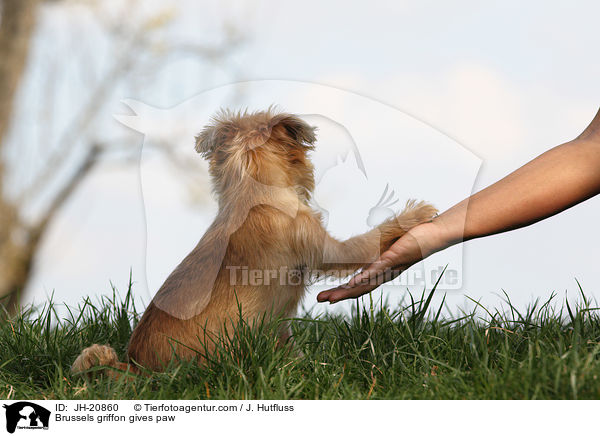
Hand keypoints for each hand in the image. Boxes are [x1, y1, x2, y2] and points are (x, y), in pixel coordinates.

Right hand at [317, 220, 447, 303]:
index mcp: (381, 271)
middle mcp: (383, 274)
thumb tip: (370, 242)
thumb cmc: (414, 238)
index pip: (359, 285)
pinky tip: (351, 284)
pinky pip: (375, 271)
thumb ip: (380, 245)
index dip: (343, 291)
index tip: (327, 296)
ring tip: (330, 297)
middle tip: (319, 300)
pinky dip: (362, 278)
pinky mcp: (393, 259)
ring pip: (364, 284)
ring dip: (346, 291)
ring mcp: (387, 268)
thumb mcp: (391, 243)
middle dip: (338, 295)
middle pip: (358, 289)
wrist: (433, 234)